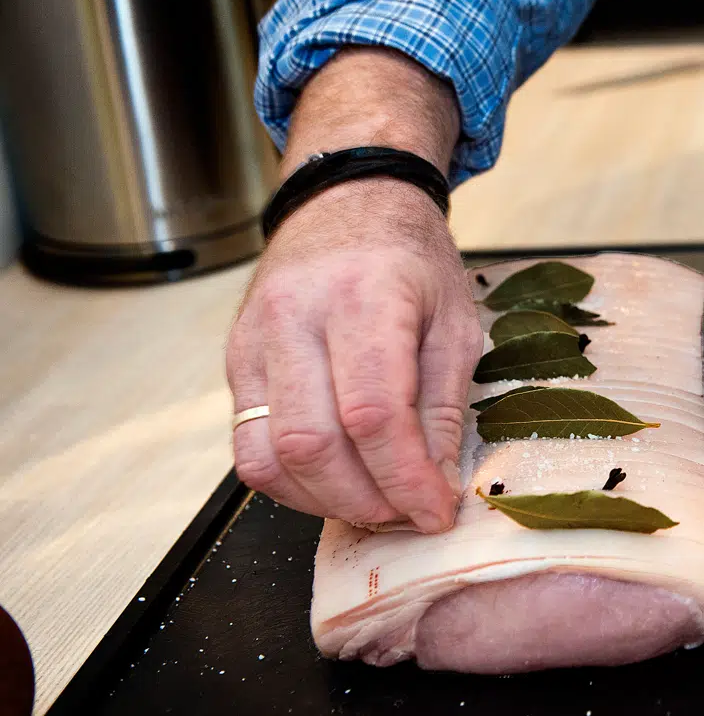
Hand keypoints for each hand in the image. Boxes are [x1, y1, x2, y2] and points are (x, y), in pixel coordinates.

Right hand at [226, 178, 481, 531]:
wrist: (347, 202)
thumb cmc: (410, 260)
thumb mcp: (456, 321)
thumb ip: (445, 405)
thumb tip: (438, 485)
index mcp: (366, 298)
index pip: (375, 414)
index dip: (406, 480)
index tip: (436, 512)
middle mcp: (297, 317)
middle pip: (313, 444)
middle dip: (365, 501)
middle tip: (408, 514)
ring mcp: (254, 340)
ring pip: (269, 455)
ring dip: (324, 501)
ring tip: (375, 503)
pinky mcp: (234, 361)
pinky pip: (248, 446)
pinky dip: (291, 483)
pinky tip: (334, 482)